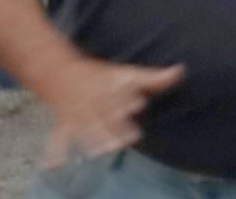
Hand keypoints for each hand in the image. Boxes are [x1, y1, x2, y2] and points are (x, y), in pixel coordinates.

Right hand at [38, 57, 185, 163]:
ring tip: (99, 151)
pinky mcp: (64, 125)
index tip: (139, 103)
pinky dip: (54, 151)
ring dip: (91, 139)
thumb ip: (155, 79)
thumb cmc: (101, 77)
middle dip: (113, 126)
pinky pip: (57, 137)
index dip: (129, 99)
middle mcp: (94, 102)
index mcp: (109, 88)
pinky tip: (53, 165)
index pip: (120, 94)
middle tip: (122, 138)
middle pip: (104, 115)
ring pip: (84, 128)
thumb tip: (181, 71)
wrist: (60, 71)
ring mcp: (78, 114)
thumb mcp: (128, 74)